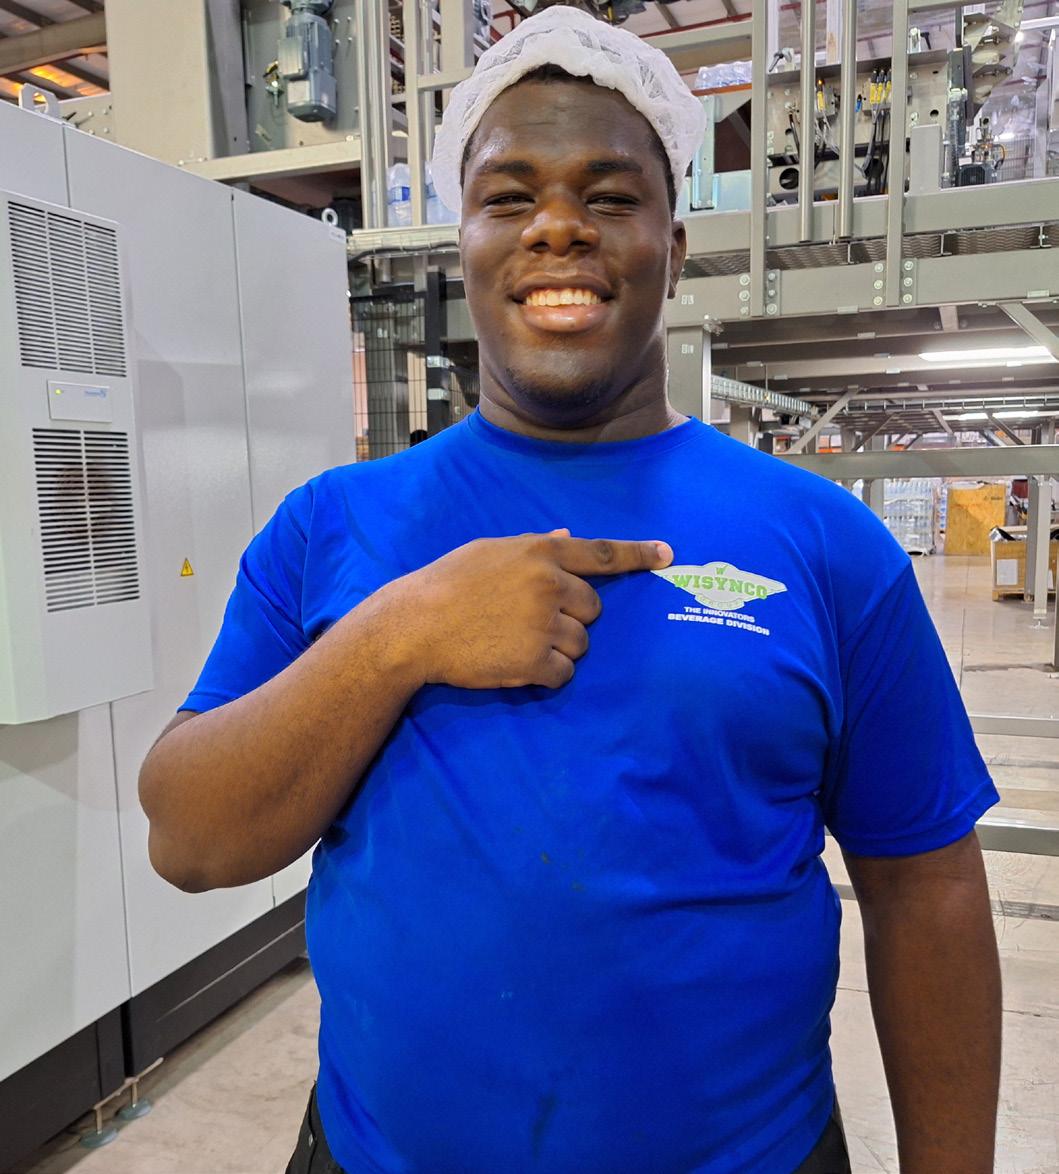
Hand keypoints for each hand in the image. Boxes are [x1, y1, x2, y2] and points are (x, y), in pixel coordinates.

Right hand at [389, 530, 672, 689]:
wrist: (414, 626)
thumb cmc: (447, 583)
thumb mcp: (489, 552)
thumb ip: (534, 546)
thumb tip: (567, 535)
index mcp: (540, 553)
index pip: (601, 554)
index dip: (637, 555)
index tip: (667, 555)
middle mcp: (549, 585)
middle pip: (592, 609)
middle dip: (571, 618)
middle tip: (531, 622)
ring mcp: (544, 624)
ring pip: (581, 644)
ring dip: (558, 649)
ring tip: (515, 643)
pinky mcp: (535, 661)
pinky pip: (563, 673)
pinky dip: (545, 675)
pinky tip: (514, 664)